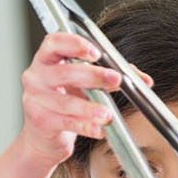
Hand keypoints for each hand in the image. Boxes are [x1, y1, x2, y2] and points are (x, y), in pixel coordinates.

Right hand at [19, 33, 123, 164]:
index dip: (74, 44)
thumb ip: (110, 75)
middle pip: (64, 72)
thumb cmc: (65, 100)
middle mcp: (36, 76)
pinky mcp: (40, 121)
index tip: (96, 53)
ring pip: (65, 102)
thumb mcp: (84, 83)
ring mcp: (35, 99)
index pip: (54, 43)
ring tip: (107, 114)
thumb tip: (142, 79)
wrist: (43, 135)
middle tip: (115, 80)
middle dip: (93, 76)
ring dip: (90, 108)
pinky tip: (97, 129)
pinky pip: (65, 122)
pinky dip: (84, 126)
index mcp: (46, 59)